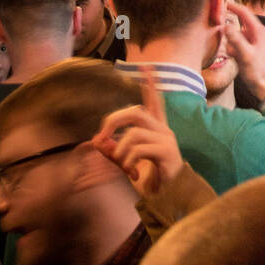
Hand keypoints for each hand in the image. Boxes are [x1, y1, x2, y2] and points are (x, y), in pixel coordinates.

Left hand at [92, 69, 182, 196]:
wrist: (168, 197)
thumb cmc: (148, 178)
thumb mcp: (125, 162)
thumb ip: (112, 151)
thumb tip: (96, 140)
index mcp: (155, 129)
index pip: (153, 101)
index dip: (149, 84)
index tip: (147, 66)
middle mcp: (163, 130)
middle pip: (136, 112)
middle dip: (114, 120)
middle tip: (101, 134)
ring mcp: (166, 140)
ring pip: (135, 131)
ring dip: (120, 147)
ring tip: (119, 161)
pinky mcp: (166, 152)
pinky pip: (140, 148)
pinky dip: (128, 159)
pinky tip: (131, 170)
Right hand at [224, 0, 264, 102]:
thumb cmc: (259, 72)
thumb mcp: (245, 55)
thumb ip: (235, 40)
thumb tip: (226, 26)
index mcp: (259, 31)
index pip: (245, 12)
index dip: (233, 6)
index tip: (221, 2)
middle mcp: (257, 34)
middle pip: (238, 24)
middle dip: (231, 33)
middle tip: (226, 41)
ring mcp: (254, 42)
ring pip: (236, 36)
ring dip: (232, 44)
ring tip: (236, 56)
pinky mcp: (251, 50)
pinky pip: (237, 45)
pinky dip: (234, 50)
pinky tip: (236, 59)